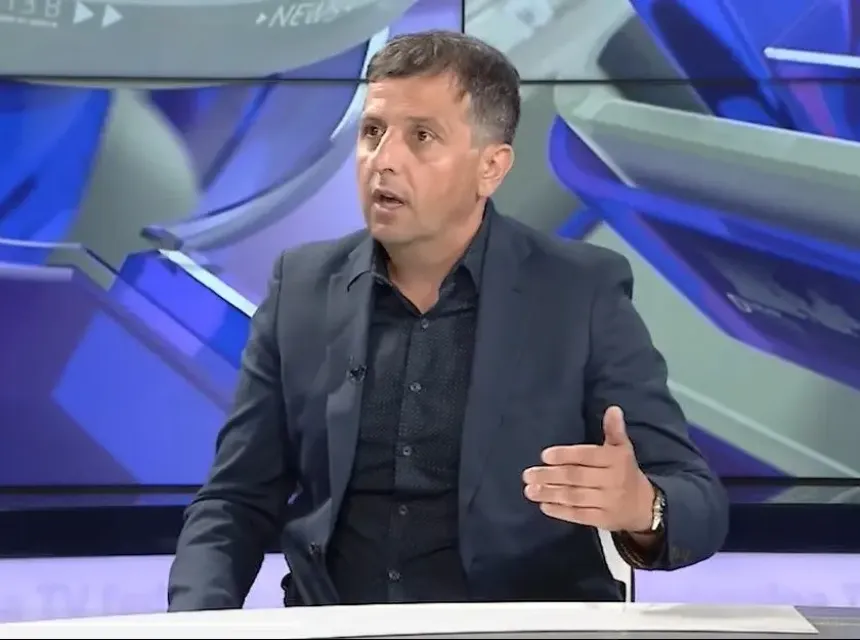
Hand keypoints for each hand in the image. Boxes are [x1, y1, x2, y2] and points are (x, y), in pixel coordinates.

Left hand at [522, 406, 654, 531]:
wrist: (645, 507)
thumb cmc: (624, 472)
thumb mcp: (622, 449)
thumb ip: (614, 430)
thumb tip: (613, 408)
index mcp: (616, 460)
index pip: (587, 456)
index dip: (565, 455)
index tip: (544, 456)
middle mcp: (612, 481)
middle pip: (576, 477)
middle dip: (550, 476)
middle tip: (527, 474)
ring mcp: (608, 502)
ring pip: (575, 496)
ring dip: (550, 494)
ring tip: (530, 490)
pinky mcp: (603, 520)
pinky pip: (579, 515)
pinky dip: (560, 511)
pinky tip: (543, 506)